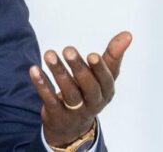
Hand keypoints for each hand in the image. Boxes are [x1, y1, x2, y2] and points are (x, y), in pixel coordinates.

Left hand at [29, 31, 131, 147]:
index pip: (106, 81)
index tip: (92, 54)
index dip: (99, 69)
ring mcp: (75, 112)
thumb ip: (113, 55)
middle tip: (68, 49)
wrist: (72, 127)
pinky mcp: (57, 115)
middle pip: (88, 87)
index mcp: (106, 92)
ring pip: (69, 93)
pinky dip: (42, 85)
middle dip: (78, 68)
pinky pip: (50, 100)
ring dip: (59, 72)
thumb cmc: (90, 93)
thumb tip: (128, 34)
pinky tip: (34, 70)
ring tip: (49, 54)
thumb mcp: (103, 77)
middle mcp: (93, 103)